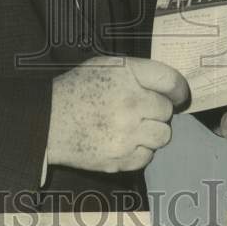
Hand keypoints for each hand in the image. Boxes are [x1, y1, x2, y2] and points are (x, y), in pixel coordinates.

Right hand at [46, 56, 188, 173]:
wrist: (47, 121)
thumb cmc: (76, 88)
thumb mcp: (106, 65)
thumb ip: (137, 71)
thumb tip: (167, 85)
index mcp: (127, 77)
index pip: (170, 81)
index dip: (179, 89)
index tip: (178, 95)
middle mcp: (131, 105)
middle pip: (166, 111)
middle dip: (157, 110)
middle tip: (140, 110)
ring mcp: (126, 135)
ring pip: (162, 136)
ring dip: (152, 131)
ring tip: (134, 127)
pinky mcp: (120, 160)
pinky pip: (147, 157)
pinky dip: (140, 151)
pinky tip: (123, 141)